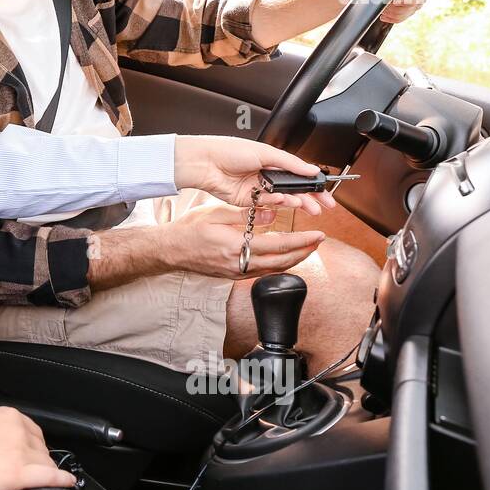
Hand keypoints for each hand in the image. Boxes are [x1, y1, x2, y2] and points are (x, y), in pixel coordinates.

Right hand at [0, 407, 76, 489]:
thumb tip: (6, 443)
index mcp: (8, 415)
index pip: (34, 433)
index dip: (31, 448)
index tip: (28, 457)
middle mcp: (18, 430)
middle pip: (41, 449)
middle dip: (34, 462)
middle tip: (18, 472)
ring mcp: (20, 451)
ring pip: (45, 465)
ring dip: (39, 474)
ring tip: (27, 482)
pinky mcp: (18, 473)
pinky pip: (50, 477)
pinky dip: (61, 481)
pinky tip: (66, 483)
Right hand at [153, 199, 325, 278]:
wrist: (170, 250)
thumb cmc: (188, 231)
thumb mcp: (216, 214)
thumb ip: (245, 214)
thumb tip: (271, 213)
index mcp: (236, 247)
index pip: (278, 246)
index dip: (301, 241)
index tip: (317, 234)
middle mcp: (239, 264)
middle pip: (282, 263)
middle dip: (304, 252)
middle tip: (319, 241)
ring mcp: (237, 272)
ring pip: (275, 270)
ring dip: (294, 259)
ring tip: (307, 248)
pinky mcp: (234, 275)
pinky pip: (264, 271)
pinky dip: (279, 263)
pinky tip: (284, 256)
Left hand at [173, 135, 338, 211]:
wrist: (205, 162)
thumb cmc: (229, 151)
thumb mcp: (265, 152)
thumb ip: (290, 163)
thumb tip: (311, 169)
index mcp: (271, 161)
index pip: (298, 175)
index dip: (313, 185)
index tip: (326, 193)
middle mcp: (265, 176)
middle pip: (293, 190)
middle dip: (309, 198)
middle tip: (323, 207)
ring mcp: (257, 189)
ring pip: (283, 199)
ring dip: (296, 202)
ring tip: (306, 205)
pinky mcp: (248, 201)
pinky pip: (267, 204)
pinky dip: (277, 202)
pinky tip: (283, 200)